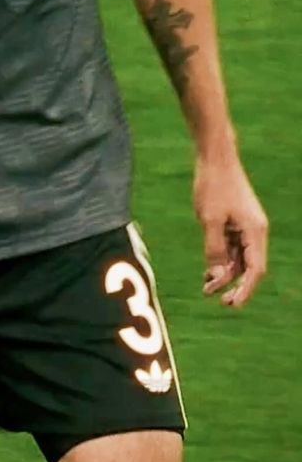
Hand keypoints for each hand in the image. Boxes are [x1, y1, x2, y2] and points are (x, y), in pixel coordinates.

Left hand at [193, 153, 267, 307]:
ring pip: (239, 258)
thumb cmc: (213, 185)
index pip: (255, 270)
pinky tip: (208, 271)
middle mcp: (255, 231)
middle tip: (217, 300)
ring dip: (225, 273)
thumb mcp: (209, 220)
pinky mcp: (235, 221)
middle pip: (248, 267)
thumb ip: (213, 249)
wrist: (215, 156)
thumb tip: (217, 275)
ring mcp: (245, 226)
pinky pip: (232, 247)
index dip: (245, 290)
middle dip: (234, 284)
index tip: (232, 304)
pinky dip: (222, 259)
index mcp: (255, 231)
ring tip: (206, 287)